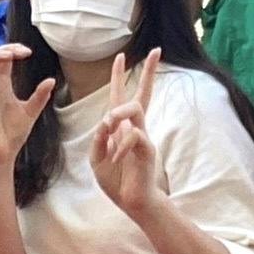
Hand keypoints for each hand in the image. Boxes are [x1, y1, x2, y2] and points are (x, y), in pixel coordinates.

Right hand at [0, 44, 54, 168]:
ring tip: (9, 53)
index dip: (13, 50)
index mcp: (1, 86)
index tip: (28, 52)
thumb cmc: (11, 136)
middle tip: (21, 50)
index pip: (3, 60)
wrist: (1, 157)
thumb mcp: (30, 112)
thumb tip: (51, 80)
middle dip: (5, 49)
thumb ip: (39, 96)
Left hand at [91, 50, 161, 219]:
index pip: (120, 97)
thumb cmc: (115, 180)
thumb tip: (106, 120)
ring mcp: (143, 137)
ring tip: (109, 123)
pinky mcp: (147, 149)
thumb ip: (98, 139)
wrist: (131, 201)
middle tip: (156, 52)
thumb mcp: (97, 158)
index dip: (119, 77)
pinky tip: (116, 160)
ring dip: (119, 112)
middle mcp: (134, 128)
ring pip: (136, 109)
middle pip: (142, 95)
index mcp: (120, 128)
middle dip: (149, 73)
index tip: (121, 56)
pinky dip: (120, 147)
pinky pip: (133, 137)